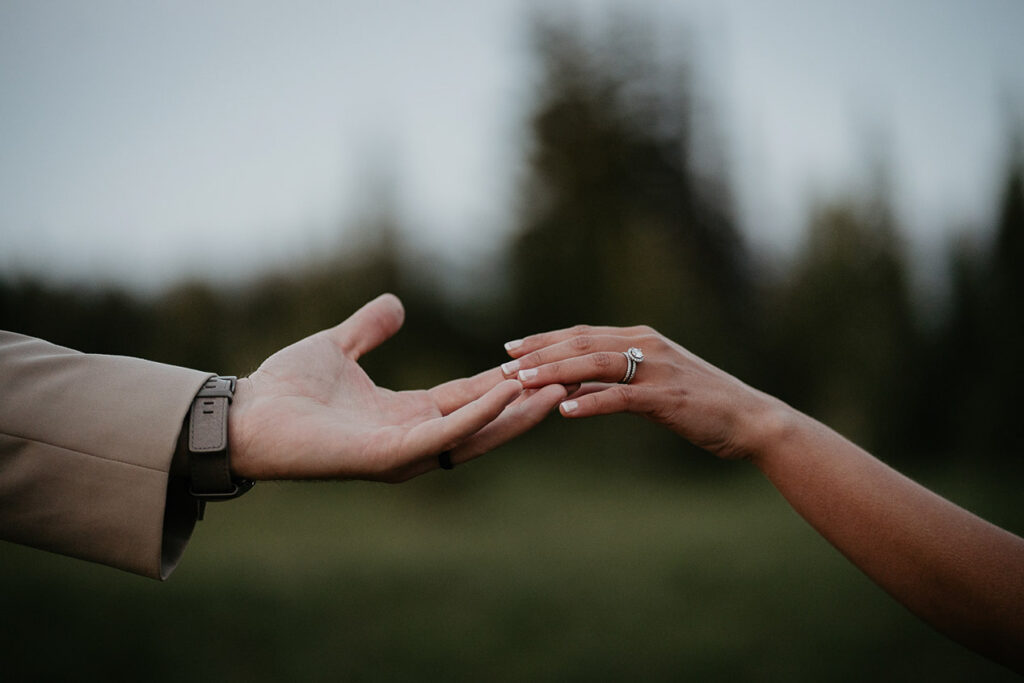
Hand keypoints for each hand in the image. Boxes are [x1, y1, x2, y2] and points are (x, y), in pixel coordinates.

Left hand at [228, 294, 567, 481]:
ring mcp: (404, 451)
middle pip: (484, 419)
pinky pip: (445, 433)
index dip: (504, 380)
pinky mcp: (389, 455)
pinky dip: (479, 415)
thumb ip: (369, 330)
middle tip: (567, 378)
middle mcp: (413, 438)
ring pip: (475, 431)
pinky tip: (508, 391)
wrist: (245, 414)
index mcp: (406, 415)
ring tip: (554, 386)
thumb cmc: (284, 389)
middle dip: (526, 401)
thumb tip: (396, 305)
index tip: (539, 361)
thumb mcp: (338, 347)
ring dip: (516, 411)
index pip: (469, 397)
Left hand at [500, 324, 785, 460]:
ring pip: (594, 364)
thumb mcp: (651, 388)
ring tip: (521, 383)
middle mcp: (646, 345)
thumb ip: (613, 383)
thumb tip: (572, 390)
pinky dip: (590, 402)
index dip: (543, 341)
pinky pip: (620, 397)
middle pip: (580, 343)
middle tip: (502, 365)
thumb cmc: (702, 405)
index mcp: (641, 339)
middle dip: (538, 354)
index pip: (582, 334)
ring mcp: (657, 369)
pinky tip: (564, 411)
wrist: (751, 420)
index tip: (510, 349)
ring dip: (553, 373)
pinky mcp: (666, 396)